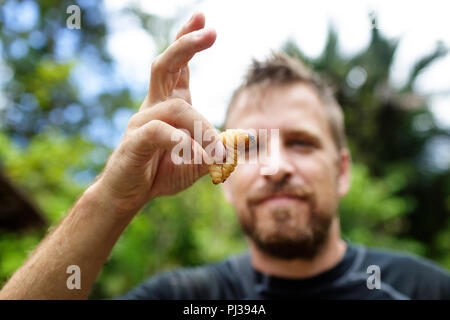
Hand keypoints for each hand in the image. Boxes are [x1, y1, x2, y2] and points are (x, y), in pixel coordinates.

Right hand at [94, 13, 222, 215]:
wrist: (129, 194)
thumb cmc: (162, 172)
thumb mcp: (198, 161)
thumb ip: (219, 149)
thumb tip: (247, 138)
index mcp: (168, 104)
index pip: (178, 66)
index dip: (188, 41)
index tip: (203, 19)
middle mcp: (153, 106)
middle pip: (165, 65)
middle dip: (187, 45)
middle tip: (210, 31)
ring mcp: (141, 122)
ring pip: (177, 108)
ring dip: (203, 129)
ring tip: (216, 155)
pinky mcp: (134, 142)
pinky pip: (158, 132)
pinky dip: (179, 140)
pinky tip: (190, 151)